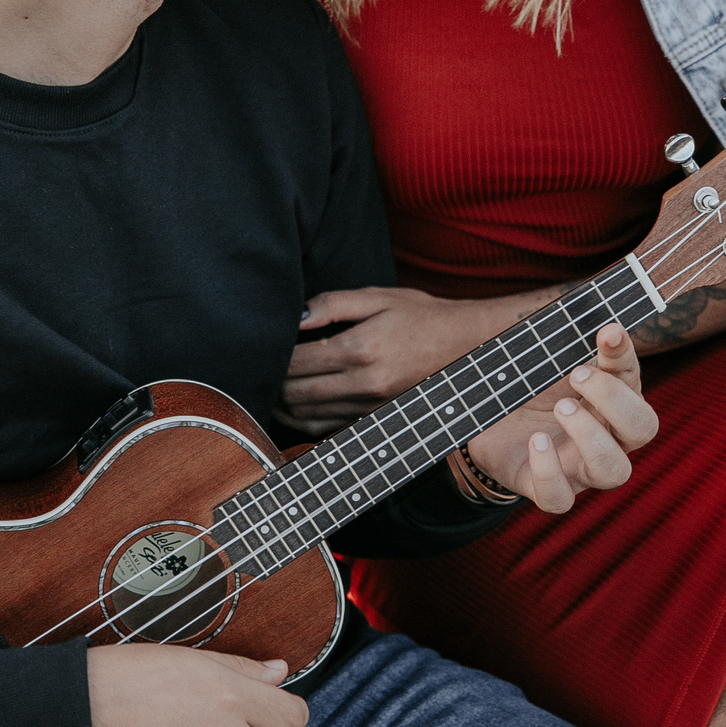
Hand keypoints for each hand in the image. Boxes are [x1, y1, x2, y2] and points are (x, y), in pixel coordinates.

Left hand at [278, 284, 565, 435]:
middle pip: (296, 393)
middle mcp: (364, 383)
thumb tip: (295, 316)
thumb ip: (334, 303)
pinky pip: (328, 429)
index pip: (296, 361)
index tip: (260, 347)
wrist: (467, 346)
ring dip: (282, 405)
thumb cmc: (422, 315)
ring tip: (271, 389)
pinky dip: (304, 421)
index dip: (272, 357)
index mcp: (361, 348)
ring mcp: (371, 407)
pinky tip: (295, 406)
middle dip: (272, 383)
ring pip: (307, 416)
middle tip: (258, 370)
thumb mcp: (379, 297)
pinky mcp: (376, 420)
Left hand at [467, 322, 657, 512]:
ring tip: (561, 408)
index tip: (606, 332)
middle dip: (615, 400)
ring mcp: (579, 466)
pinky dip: (550, 471)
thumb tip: (607, 325)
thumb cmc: (527, 387)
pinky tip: (536, 442)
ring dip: (591, 436)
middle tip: (577, 374)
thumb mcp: (547, 360)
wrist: (485, 421)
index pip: (634, 378)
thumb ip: (576, 343)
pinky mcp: (547, 487)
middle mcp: (606, 436)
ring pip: (614, 471)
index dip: (625, 356)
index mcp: (610, 398)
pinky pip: (561, 499)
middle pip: (643, 428)